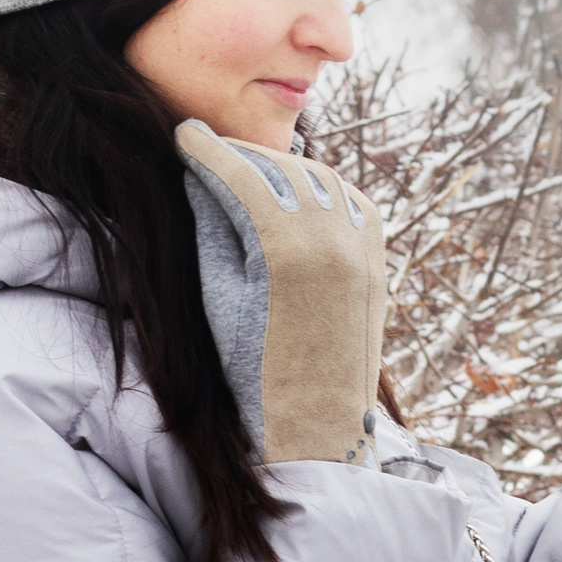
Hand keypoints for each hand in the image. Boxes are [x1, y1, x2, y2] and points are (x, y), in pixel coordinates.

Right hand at [177, 122, 385, 464]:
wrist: (315, 428)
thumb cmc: (251, 370)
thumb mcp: (219, 295)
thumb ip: (215, 229)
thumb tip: (203, 177)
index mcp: (284, 247)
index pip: (239, 174)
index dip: (206, 150)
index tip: (183, 133)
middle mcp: (331, 238)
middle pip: (280, 167)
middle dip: (243, 155)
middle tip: (210, 151)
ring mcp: (363, 249)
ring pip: (321, 178)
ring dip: (283, 167)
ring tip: (249, 172)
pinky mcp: (378, 263)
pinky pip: (352, 202)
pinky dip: (323, 190)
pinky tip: (296, 196)